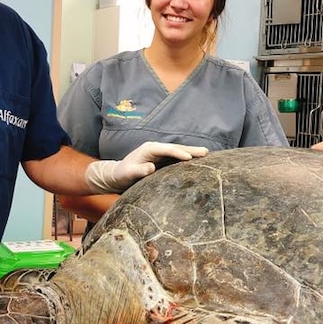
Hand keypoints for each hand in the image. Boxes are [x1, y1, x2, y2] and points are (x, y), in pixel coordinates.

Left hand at [85, 142, 208, 193]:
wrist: (116, 175)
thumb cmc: (121, 175)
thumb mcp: (127, 174)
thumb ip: (138, 170)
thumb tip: (151, 167)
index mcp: (149, 149)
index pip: (167, 149)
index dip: (179, 153)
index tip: (190, 158)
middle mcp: (155, 148)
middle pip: (176, 148)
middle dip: (191, 150)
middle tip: (206, 152)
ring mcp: (159, 153)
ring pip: (178, 152)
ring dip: (191, 153)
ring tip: (206, 154)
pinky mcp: (161, 160)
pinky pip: (176, 158)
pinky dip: (186, 159)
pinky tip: (196, 162)